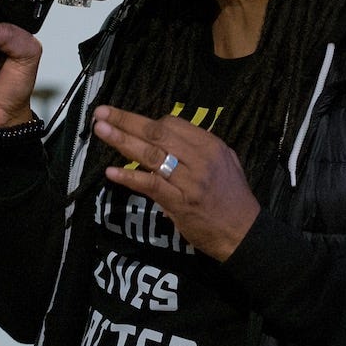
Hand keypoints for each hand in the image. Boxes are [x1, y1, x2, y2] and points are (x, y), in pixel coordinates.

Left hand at [92, 106, 258, 261]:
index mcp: (210, 145)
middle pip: (156, 133)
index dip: (147, 122)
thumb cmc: (234, 198)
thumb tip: (169, 139)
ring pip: (150, 155)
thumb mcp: (226, 162)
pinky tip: (111, 172)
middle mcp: (199, 159)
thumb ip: (200, 148)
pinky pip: (150, 185)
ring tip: (100, 130)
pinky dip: (129, 177)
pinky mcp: (179, 202)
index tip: (129, 122)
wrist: (244, 232)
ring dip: (122, 141)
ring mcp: (188, 181)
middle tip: (101, 113)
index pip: (172, 124)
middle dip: (126, 121)